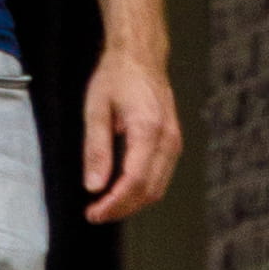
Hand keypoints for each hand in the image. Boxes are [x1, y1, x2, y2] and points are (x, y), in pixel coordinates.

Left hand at [82, 46, 183, 224]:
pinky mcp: (173, 142)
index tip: (94, 212)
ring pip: (157, 187)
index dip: (115, 203)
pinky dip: (142, 190)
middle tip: (95, 213)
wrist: (140, 55)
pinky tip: (121, 190)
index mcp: (148, 129)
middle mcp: (167, 138)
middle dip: (122, 208)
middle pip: (149, 190)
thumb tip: (94, 185)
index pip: (134, 180)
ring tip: (106, 205)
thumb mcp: (96, 109)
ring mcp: (174, 141)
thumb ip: (96, 149)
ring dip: (132, 202)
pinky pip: (161, 176)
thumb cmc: (118, 76)